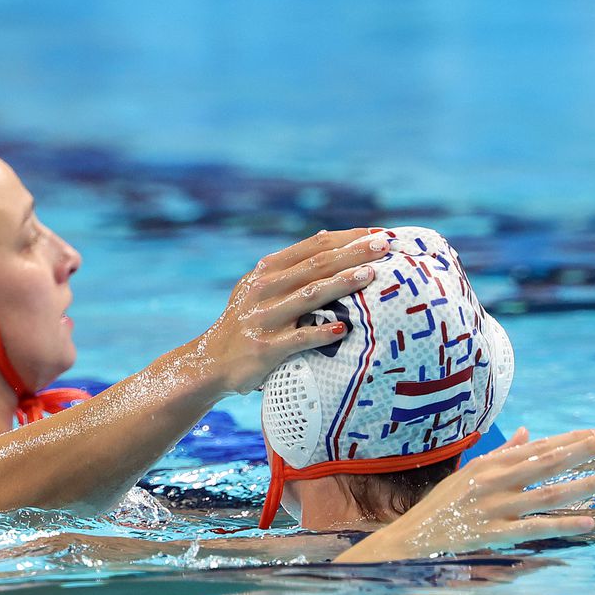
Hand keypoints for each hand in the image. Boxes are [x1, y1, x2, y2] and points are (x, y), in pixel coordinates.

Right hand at [195, 229, 388, 394]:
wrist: (210, 362)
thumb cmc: (245, 323)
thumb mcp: (258, 288)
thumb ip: (289, 266)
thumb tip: (324, 235)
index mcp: (267, 271)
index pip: (313, 246)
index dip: (347, 237)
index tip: (379, 232)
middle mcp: (265, 288)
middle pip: (316, 265)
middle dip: (353, 253)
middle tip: (384, 245)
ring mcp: (264, 317)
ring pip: (310, 295)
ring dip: (342, 283)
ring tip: (370, 275)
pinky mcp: (266, 347)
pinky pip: (300, 338)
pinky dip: (322, 333)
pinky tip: (344, 329)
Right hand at [337, 428, 594, 562]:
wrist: (413, 538)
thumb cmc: (441, 506)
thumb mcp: (467, 473)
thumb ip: (500, 454)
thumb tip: (528, 432)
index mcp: (487, 464)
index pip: (538, 447)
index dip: (572, 439)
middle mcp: (492, 481)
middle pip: (547, 462)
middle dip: (585, 450)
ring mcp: (493, 507)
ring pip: (547, 493)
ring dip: (584, 485)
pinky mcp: (493, 533)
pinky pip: (534, 527)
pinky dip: (561, 524)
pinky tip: (588, 522)